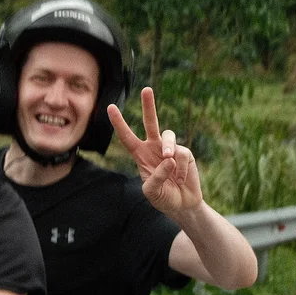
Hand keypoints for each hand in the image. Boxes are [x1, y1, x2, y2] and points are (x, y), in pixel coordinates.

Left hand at [107, 86, 203, 214]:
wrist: (182, 205)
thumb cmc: (163, 198)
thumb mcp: (151, 192)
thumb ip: (155, 177)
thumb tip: (168, 159)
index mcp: (140, 155)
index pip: (127, 137)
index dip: (119, 123)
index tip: (110, 107)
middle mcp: (154, 148)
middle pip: (150, 122)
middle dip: (149, 106)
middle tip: (146, 89)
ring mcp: (170, 149)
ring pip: (168, 135)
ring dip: (167, 146)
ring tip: (168, 158)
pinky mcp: (185, 153)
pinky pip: (181, 153)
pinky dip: (181, 167)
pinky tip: (181, 178)